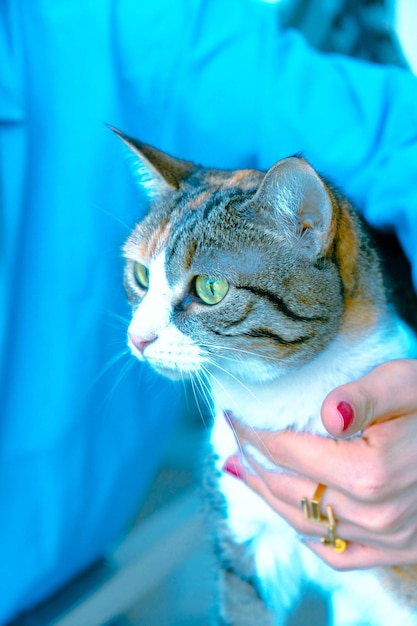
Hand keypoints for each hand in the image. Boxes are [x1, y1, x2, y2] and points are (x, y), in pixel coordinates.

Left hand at [224, 359, 416, 569]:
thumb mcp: (407, 383)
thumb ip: (363, 397)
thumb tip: (326, 413)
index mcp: (369, 471)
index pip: (286, 451)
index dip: (253, 433)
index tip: (234, 416)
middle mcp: (375, 513)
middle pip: (288, 490)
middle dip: (252, 464)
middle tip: (233, 444)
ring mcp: (388, 537)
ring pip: (306, 524)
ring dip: (269, 498)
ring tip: (246, 475)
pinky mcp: (401, 548)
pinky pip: (340, 555)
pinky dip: (308, 537)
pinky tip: (293, 518)